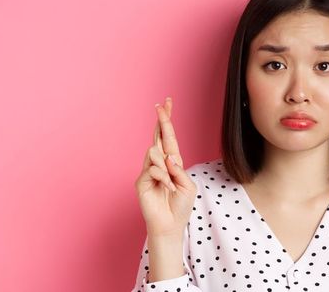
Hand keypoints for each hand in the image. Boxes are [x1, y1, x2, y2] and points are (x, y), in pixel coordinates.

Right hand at [135, 97, 197, 237]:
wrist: (170, 225)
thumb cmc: (180, 206)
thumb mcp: (187, 186)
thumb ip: (179, 170)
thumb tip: (167, 157)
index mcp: (172, 163)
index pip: (169, 138)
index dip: (167, 121)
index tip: (167, 103)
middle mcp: (159, 164)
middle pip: (158, 136)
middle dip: (161, 120)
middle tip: (162, 105)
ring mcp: (148, 171)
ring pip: (154, 152)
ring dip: (167, 167)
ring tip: (171, 183)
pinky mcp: (141, 181)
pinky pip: (152, 169)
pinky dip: (163, 178)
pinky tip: (167, 189)